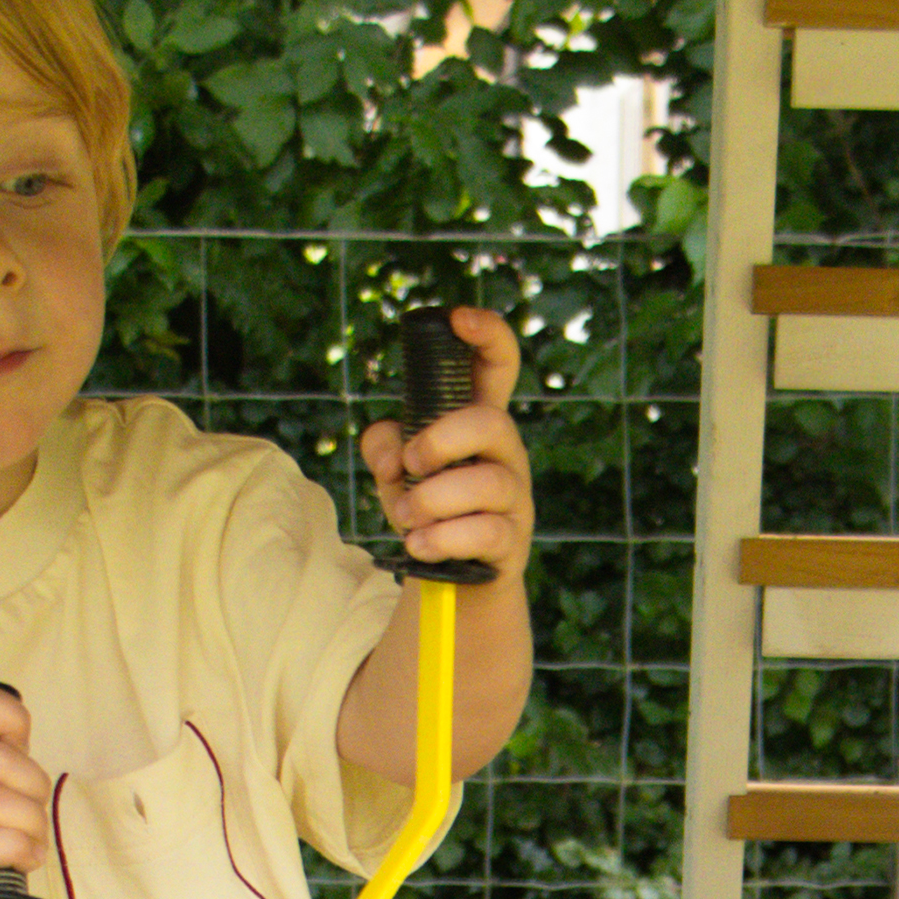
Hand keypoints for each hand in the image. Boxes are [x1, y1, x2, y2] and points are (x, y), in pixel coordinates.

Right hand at [0, 682, 49, 898]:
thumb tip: (27, 751)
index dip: (13, 720)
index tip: (16, 752)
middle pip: (4, 761)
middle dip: (36, 789)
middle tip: (33, 812)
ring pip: (2, 805)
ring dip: (34, 825)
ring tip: (33, 841)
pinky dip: (20, 852)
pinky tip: (24, 859)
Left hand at [357, 303, 534, 587]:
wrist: (449, 579)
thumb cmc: (427, 510)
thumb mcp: (395, 473)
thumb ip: (383, 447)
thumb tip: (395, 454)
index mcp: (478, 423)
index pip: (499, 365)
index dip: (488, 334)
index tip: (458, 319)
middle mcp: (505, 454)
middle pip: (492, 423)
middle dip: (441, 440)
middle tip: (410, 465)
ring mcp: (515, 498)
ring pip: (488, 484)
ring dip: (434, 499)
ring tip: (405, 518)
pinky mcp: (512, 542)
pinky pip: (485, 532)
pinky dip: (443, 539)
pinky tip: (418, 545)